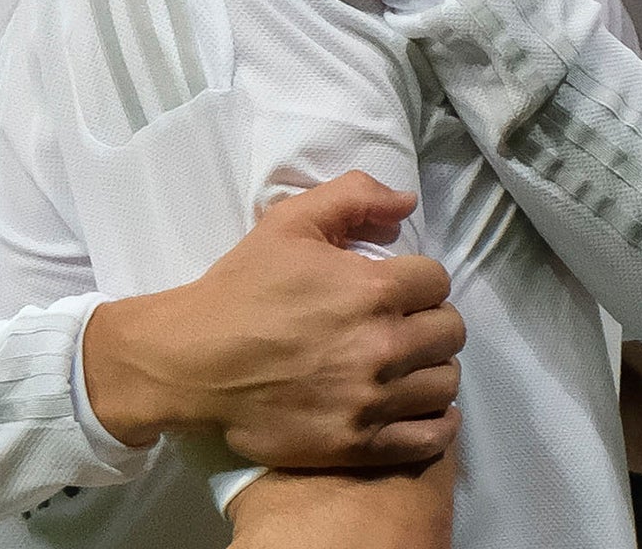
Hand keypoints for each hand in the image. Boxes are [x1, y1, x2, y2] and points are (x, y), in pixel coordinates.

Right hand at [81, 171, 464, 467]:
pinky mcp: (359, 445)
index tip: (398, 289)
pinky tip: (420, 406)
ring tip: (408, 365)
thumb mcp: (290, 222)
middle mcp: (382, 345)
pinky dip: (436, 421)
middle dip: (431, 321)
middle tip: (404, 325)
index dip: (419, 281)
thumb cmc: (241, 289)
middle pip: (449, 331)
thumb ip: (354, 197)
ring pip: (445, 382)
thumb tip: (407, 202)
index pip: (438, 281)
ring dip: (432, 368)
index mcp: (372, 288)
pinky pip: (431, 437)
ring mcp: (373, 400)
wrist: (192, 363)